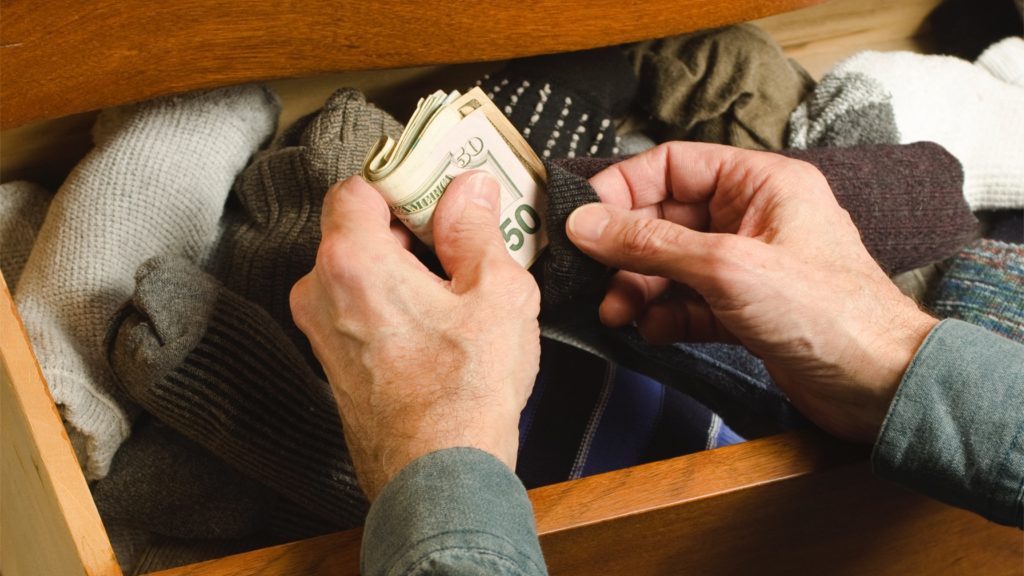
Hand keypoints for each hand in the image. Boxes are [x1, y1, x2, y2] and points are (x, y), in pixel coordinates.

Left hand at [291, 172, 540, 499]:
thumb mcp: (496, 293)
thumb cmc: (464, 395)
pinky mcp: (333, 363)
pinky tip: (438, 322)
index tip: (440, 188)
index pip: (358, 187)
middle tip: (461, 235)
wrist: (439, 480)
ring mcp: (322, 332)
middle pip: (358, 229)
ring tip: (458, 284)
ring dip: (402, 266)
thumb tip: (470, 191)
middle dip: (410, 226)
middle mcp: (321, 292)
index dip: (403, 181)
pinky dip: (392, 302)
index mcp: (352, 261)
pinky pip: (358, 309)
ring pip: (359, 271)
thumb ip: (477, 229)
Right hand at [565, 142, 937, 442]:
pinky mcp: (743, 308)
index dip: (623, 187)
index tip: (583, 217)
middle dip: (626, 249)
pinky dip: (664, 314)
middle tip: (592, 276)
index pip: (673, 165)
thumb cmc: (826, 313)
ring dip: (638, 287)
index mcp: (760, 183)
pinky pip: (687, 301)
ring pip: (671, 263)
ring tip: (617, 313)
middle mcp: (752, 217)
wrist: (879, 386)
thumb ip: (649, 243)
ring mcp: (747, 265)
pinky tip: (652, 330)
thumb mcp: (725, 266)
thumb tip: (586, 222)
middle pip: (665, 218)